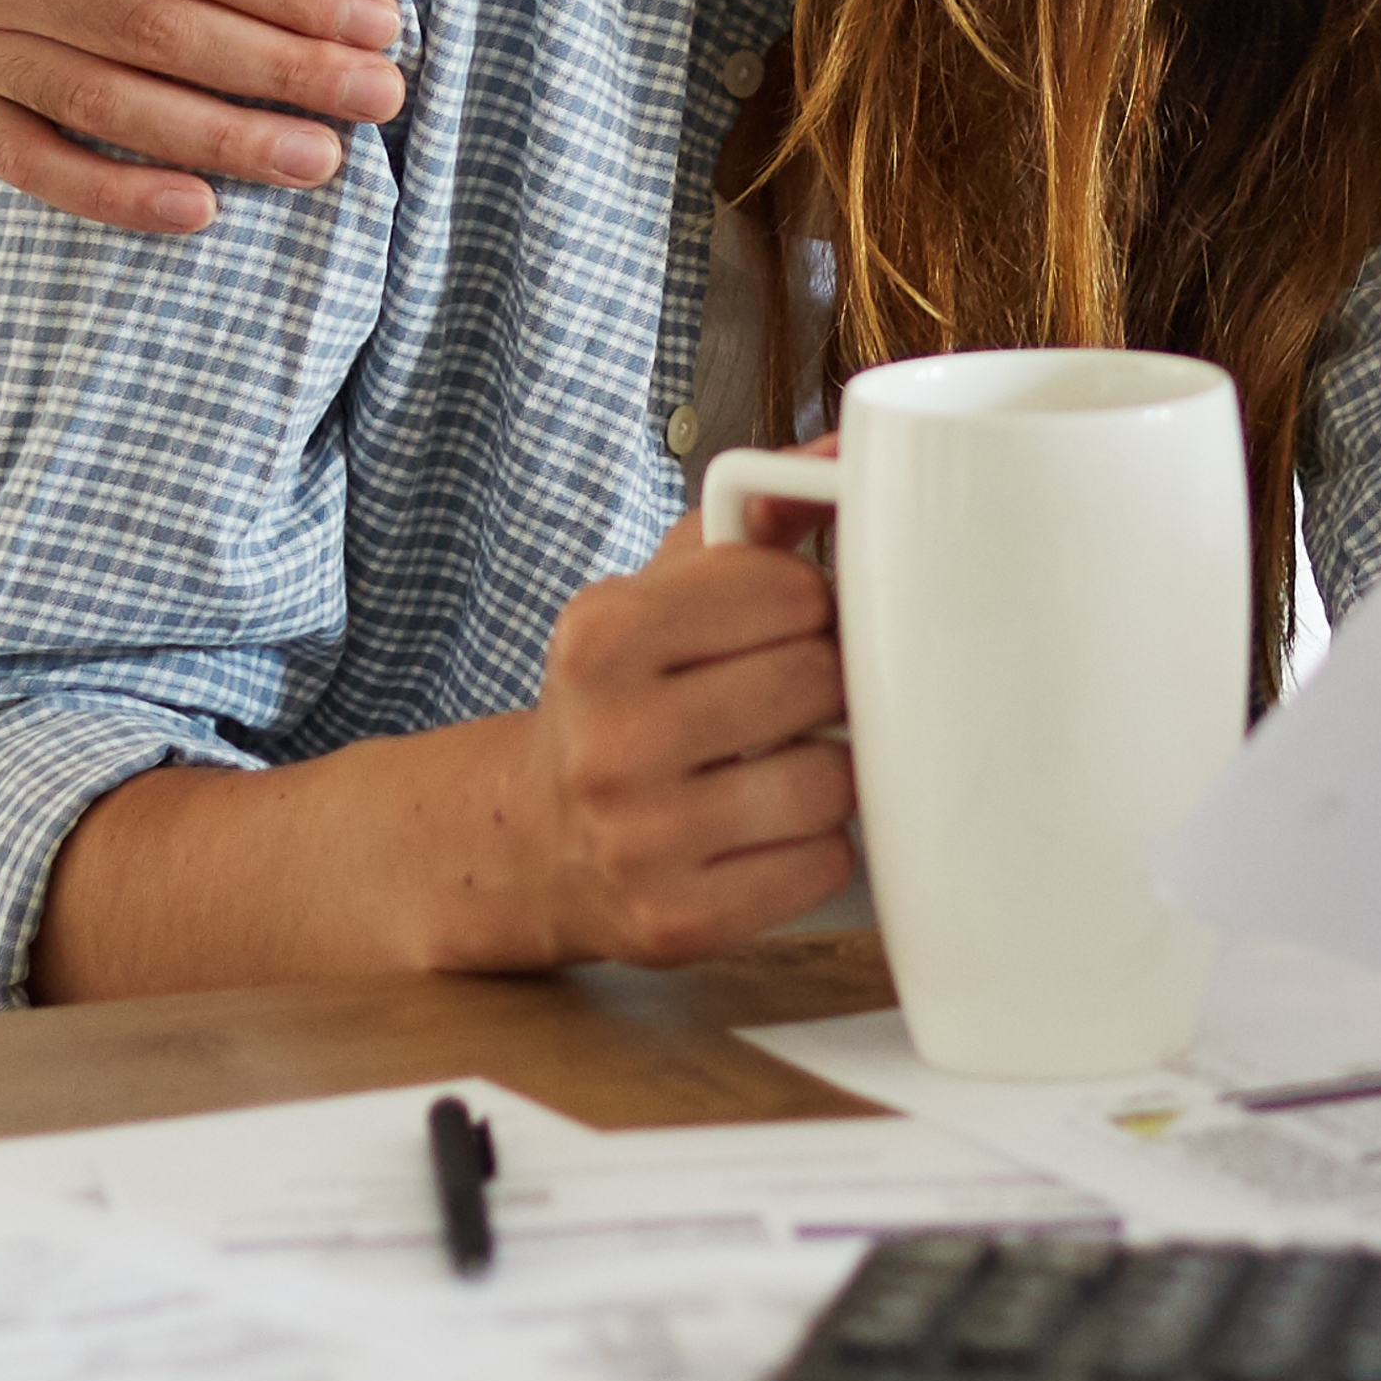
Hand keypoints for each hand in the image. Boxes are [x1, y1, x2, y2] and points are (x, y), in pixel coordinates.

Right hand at [513, 517, 857, 969]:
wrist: (532, 840)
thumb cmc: (619, 698)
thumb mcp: (655, 593)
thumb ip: (751, 518)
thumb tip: (848, 456)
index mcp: (600, 636)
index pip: (788, 589)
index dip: (808, 602)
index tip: (785, 620)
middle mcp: (610, 740)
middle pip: (818, 682)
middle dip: (822, 683)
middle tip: (790, 695)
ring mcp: (642, 842)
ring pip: (832, 780)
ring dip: (826, 769)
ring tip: (777, 761)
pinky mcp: (678, 924)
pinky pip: (824, 864)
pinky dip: (814, 844)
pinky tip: (763, 829)